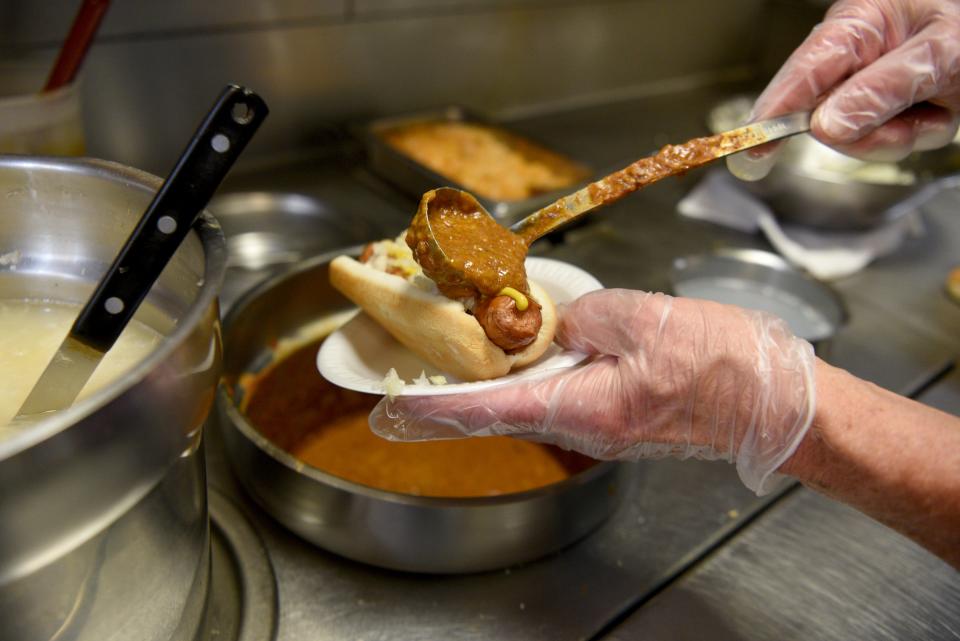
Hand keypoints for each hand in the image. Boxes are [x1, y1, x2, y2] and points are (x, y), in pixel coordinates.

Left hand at [370, 289, 816, 494]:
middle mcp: (584, 426)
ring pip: (529, 402)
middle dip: (452, 393)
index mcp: (582, 406)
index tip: (392, 408)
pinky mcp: (620, 415)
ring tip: (457, 354)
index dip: (435, 408)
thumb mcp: (646, 319)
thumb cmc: (724, 367)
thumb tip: (563, 320)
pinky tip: (525, 351)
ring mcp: (602, 425)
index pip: (488, 408)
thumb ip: (588, 315)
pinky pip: (560, 396)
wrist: (778, 404)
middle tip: (409, 376)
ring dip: (491, 381)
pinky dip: (531, 376)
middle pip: (501, 409)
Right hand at [728, 0, 959, 179]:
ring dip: (901, 134)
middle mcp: (855, 59)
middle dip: (867, 131)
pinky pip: (889, 144)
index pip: (800, 75)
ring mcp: (870, 88)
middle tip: (910, 120)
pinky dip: (921, 134)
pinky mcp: (889, 111)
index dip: (770, 114)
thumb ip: (882, 89)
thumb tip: (827, 127)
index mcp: (856, 25)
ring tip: (936, 106)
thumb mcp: (938, 52)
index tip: (748, 148)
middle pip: (824, 118)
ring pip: (858, 139)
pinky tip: (940, 109)